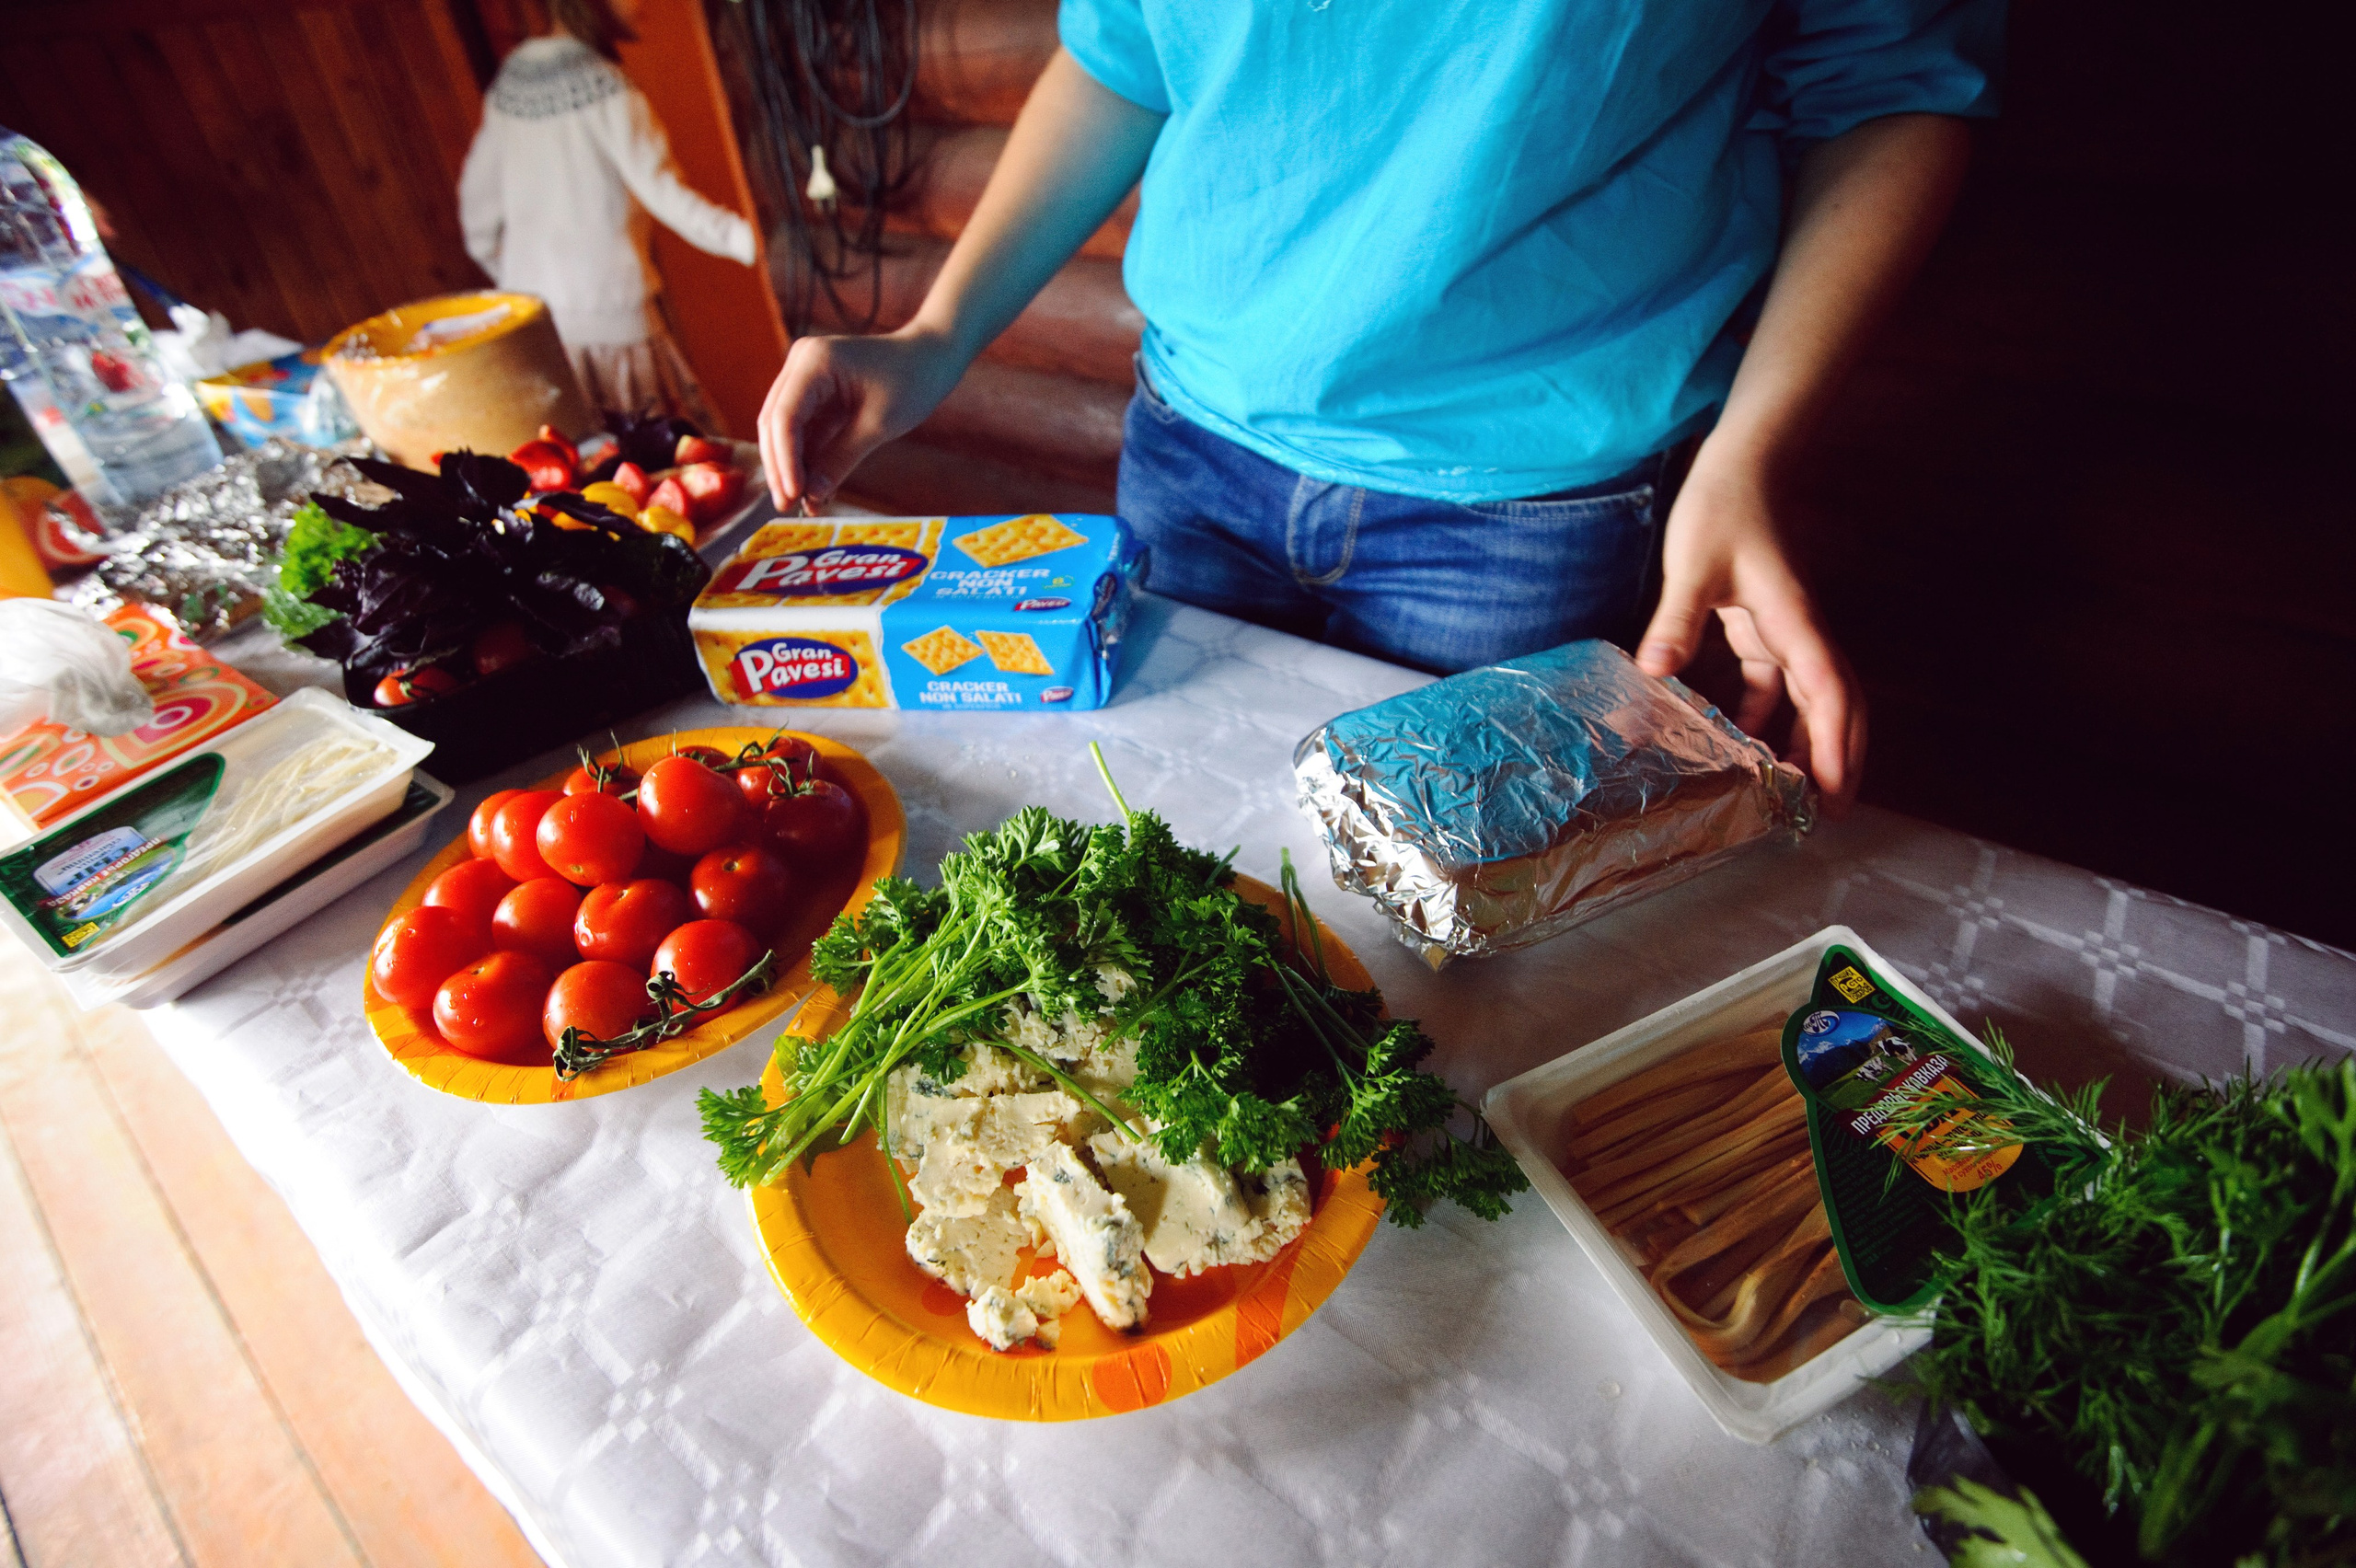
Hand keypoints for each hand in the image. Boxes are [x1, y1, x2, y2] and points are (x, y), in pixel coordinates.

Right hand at [755, 327, 966, 509]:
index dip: (785, 460)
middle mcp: (801, 364)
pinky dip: (808, 459)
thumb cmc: (912, 382)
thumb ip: (840, 460)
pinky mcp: (816, 394)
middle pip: (776, 423)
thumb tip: (811, 496)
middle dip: (781, 467)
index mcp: (815, 362)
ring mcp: (806, 377)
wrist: (930, 357)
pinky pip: (804, 430)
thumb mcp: (878, 425)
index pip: (785, 417)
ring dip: (792, 467)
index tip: (792, 494)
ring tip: (802, 505)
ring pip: (785, 430)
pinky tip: (815, 490)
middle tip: (786, 506)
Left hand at [1634, 448, 1866, 815]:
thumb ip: (1677, 621)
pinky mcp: (1766, 624)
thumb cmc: (1723, 507)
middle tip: (1825, 813)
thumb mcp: (1693, 565)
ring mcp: (1787, 629)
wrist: (1742, 465)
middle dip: (1839, 759)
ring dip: (1807, 742)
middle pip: (1837, 707)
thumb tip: (1655, 674)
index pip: (1828, 695)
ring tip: (1788, 792)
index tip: (1833, 793)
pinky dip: (1768, 716)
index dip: (1835, 747)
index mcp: (1796, 622)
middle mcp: (1802, 632)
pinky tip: (1742, 741)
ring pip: (1811, 698)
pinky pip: (1777, 683)